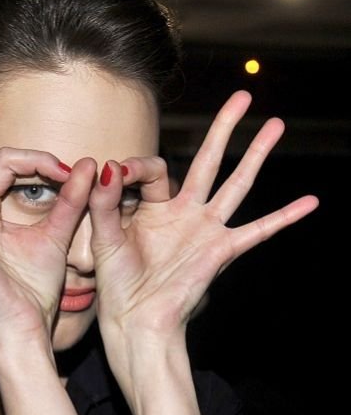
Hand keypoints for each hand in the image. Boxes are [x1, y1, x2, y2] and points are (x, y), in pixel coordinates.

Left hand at [88, 91, 318, 345]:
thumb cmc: (116, 285)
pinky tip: (310, 202)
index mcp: (153, 207)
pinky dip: (284, 217)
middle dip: (225, 127)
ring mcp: (205, 229)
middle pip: (208, 160)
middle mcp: (184, 213)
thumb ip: (106, 202)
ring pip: (236, 183)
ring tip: (276, 124)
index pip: (153, 169)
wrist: (135, 319)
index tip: (117, 174)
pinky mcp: (220, 250)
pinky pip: (258, 230)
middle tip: (243, 95)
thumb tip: (110, 165)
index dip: (134, 167)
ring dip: (257, 154)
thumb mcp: (104, 237)